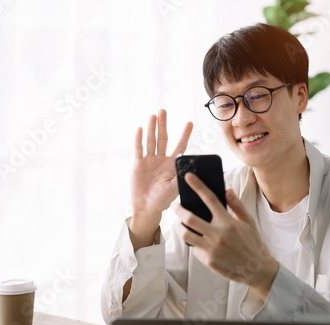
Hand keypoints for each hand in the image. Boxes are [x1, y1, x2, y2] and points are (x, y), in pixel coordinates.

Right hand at [130, 109, 192, 248]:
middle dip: (164, 125)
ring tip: (153, 115)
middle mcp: (161, 160)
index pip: (180, 146)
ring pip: (151, 141)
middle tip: (163, 110)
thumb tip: (189, 167)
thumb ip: (181, 177)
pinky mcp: (138, 164)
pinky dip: (139, 139)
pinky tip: (141, 129)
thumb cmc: (163, 201)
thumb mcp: (175, 189)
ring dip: (152, 128)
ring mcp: (149, 161)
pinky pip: (139, 149)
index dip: (185, 135)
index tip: (190, 123)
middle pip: (163, 138)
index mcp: (172, 164)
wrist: (147, 208)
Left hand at [173, 173, 278, 300]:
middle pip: (190, 218)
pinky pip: (194, 249)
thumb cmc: (252, 242)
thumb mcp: (248, 221)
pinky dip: (193, 242)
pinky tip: (196, 239)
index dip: (198, 186)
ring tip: (179, 223)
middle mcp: (219, 235)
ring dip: (179, 227)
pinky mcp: (209, 261)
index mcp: (228, 222)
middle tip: (175, 206)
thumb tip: (227, 189)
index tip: (188, 176)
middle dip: (178, 209)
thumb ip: (236, 205)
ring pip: (186, 235)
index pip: (210, 199)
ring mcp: (212, 249)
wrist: (257, 269)